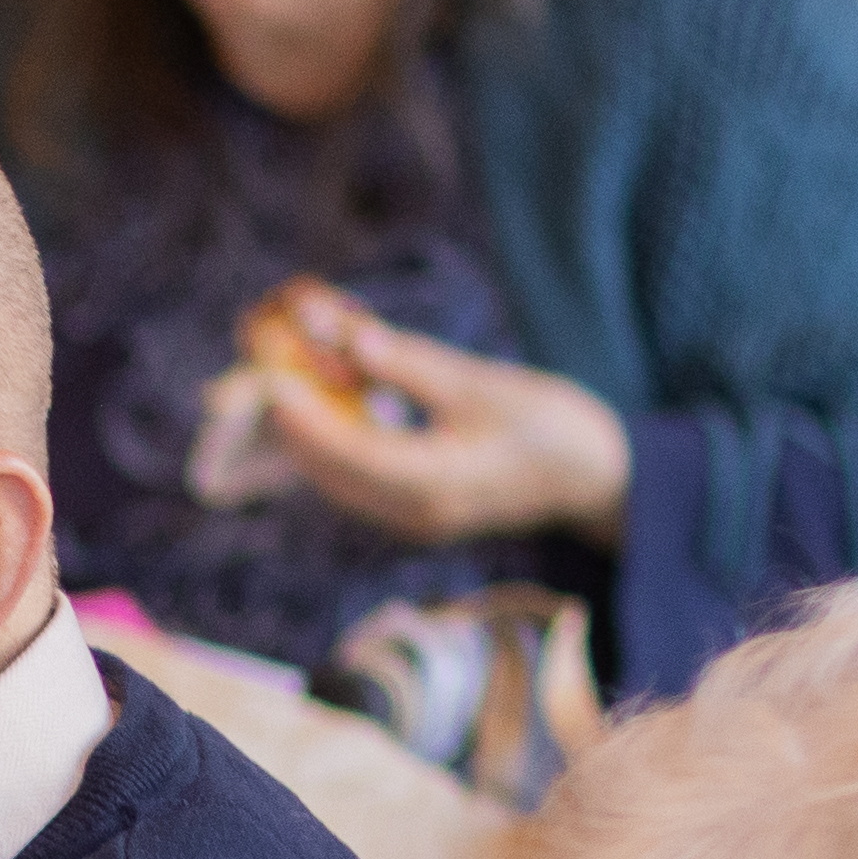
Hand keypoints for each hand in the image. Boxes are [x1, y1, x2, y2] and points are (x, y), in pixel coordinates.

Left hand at [229, 302, 632, 547]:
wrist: (594, 476)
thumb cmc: (553, 425)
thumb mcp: (486, 385)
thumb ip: (413, 366)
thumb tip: (349, 343)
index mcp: (434, 487)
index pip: (348, 452)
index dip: (304, 413)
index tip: (269, 375)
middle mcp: (409, 513)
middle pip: (327, 466)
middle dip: (292, 411)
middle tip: (262, 354)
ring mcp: (407, 515)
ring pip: (333, 471)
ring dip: (306, 421)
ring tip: (279, 365)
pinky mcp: (409, 505)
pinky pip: (353, 473)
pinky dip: (333, 432)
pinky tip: (319, 394)